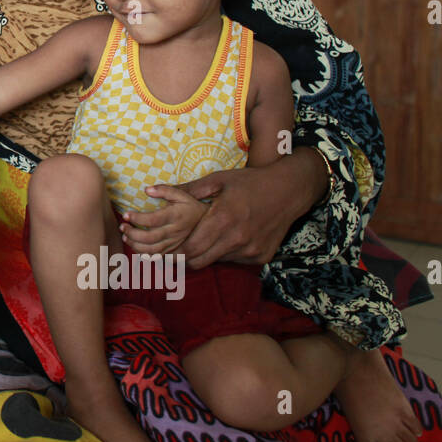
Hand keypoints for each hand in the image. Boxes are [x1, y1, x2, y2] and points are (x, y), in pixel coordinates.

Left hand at [119, 185, 207, 255]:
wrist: (206, 222)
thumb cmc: (189, 206)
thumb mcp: (180, 194)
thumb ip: (164, 190)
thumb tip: (146, 189)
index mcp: (176, 217)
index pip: (154, 220)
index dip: (138, 218)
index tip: (126, 214)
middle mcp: (176, 232)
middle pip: (151, 238)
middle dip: (133, 234)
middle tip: (122, 227)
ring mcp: (175, 243)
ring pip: (153, 250)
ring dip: (136, 245)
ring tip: (125, 236)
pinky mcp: (174, 250)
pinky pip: (157, 256)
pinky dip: (144, 253)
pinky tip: (135, 245)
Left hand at [157, 161, 305, 268]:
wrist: (289, 190)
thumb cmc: (250, 182)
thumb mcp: (218, 180)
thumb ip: (187, 190)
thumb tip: (151, 191)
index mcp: (222, 219)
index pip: (190, 248)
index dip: (175, 252)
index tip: (166, 249)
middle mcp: (236, 239)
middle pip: (200, 261)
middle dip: (186, 257)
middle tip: (178, 250)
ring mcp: (250, 250)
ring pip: (217, 261)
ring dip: (208, 254)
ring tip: (205, 240)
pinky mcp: (261, 256)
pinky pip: (235, 260)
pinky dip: (227, 253)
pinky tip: (229, 238)